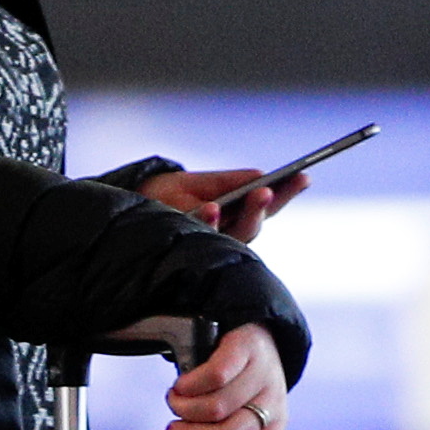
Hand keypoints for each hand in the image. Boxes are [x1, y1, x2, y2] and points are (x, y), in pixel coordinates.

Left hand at [142, 164, 303, 241]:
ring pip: (235, 236)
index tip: (304, 175)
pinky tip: (211, 209)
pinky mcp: (187, 253)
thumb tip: (261, 175)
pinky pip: (201, 240)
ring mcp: (207, 246)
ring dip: (244, 215)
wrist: (126, 213)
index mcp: (234, 214)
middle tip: (270, 190)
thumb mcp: (196, 182)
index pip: (266, 205)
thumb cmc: (163, 197)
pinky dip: (207, 222)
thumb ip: (227, 182)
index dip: (287, 192)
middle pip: (254, 223)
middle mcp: (225, 235)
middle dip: (263, 206)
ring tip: (254, 195)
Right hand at [163, 325, 290, 429]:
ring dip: (184, 409)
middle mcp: (273, 403)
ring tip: (176, 401)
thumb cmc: (237, 378)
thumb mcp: (234, 412)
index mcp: (274, 427)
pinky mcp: (246, 348)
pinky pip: (214, 376)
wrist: (249, 325)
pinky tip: (182, 384)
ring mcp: (263, 374)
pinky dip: (189, 385)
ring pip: (216, 408)